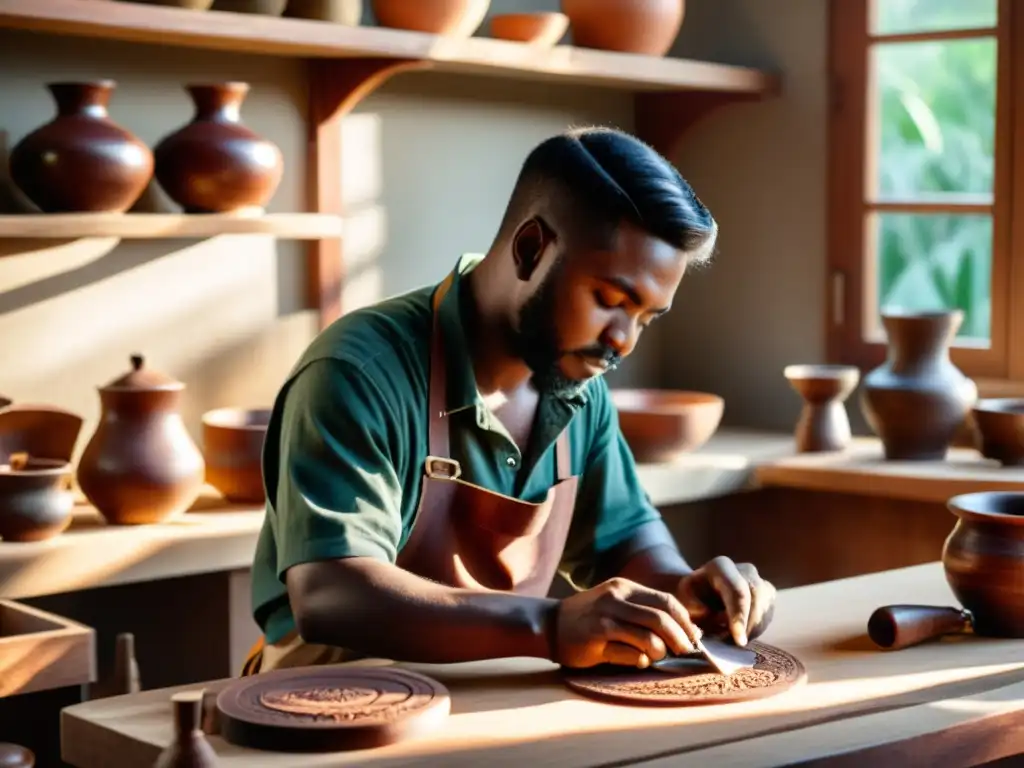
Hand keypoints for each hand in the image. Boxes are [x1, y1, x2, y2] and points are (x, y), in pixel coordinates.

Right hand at [555, 577, 703, 668]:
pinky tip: (637, 660)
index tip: (694, 636)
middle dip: (680, 639)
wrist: (550, 624)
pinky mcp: (595, 640)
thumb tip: (685, 631)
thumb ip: (644, 610)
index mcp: (625, 587)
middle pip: (661, 619)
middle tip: (686, 652)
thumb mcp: (617, 602)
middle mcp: (615, 598)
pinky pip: (630, 655)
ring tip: (657, 656)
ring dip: (660, 652)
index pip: (666, 601)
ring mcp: (604, 619)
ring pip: (648, 638)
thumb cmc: (591, 617)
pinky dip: (640, 661)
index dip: (685, 621)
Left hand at [676, 557, 775, 646]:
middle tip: (735, 645)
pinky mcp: (768, 594)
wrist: (702, 592)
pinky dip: (757, 629)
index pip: (738, 592)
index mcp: (721, 567)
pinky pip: (768, 615)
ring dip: (752, 630)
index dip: (740, 617)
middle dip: (748, 626)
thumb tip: (708, 613)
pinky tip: (741, 634)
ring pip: (765, 609)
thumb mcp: (684, 599)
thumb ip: (694, 605)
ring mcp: (759, 580)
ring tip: (734, 640)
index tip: (739, 640)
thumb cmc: (691, 597)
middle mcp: (745, 569)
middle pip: (756, 600)